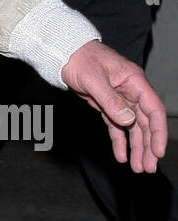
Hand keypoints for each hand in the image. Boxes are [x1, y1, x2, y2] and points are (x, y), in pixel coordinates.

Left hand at [61, 41, 167, 173]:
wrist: (63, 52)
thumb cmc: (79, 58)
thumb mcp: (93, 78)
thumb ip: (110, 100)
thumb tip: (129, 120)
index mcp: (134, 81)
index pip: (154, 110)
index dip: (158, 132)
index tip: (158, 151)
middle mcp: (131, 91)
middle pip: (146, 122)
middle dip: (149, 146)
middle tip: (148, 167)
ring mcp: (120, 99)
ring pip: (133, 127)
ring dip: (136, 147)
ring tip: (138, 168)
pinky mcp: (107, 105)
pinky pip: (116, 126)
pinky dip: (119, 141)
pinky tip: (121, 156)